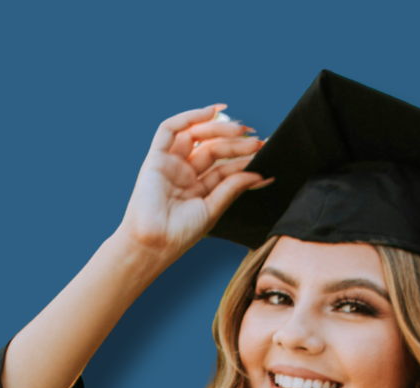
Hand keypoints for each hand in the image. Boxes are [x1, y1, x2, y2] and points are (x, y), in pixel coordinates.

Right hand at [116, 104, 270, 264]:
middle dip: (235, 143)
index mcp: (197, 189)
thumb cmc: (180, 234)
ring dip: (218, 128)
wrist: (155, 243)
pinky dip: (189, 117)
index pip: (224, 168)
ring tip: (240, 130)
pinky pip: (169, 130)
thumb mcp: (213, 209)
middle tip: (256, 142)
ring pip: (195, 136)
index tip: (265, 154)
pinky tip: (211, 111)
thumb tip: (258, 174)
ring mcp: (169, 165)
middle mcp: (184, 174)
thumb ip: (232, 188)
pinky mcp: (155, 158)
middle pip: (213, 149)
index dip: (244, 160)